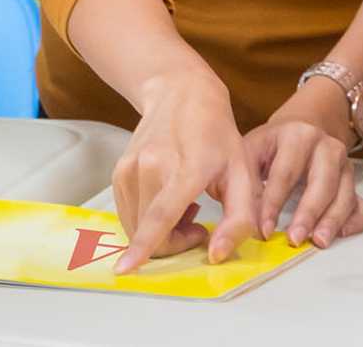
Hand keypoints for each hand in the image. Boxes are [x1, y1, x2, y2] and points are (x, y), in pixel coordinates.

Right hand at [112, 75, 256, 273]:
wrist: (181, 93)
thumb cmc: (217, 134)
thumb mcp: (243, 174)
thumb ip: (238, 219)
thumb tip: (216, 255)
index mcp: (188, 168)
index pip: (161, 214)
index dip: (145, 245)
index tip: (126, 268)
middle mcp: (152, 166)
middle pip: (151, 230)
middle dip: (176, 242)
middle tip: (198, 223)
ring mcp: (131, 167)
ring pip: (137, 225)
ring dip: (161, 231)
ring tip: (184, 206)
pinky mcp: (119, 171)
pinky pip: (128, 213)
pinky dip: (147, 219)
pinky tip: (167, 199)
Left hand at [243, 115, 362, 247]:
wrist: (299, 131)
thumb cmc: (271, 146)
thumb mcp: (251, 151)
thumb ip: (246, 182)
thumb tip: (241, 221)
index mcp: (297, 135)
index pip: (286, 172)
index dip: (274, 203)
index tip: (264, 229)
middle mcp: (326, 146)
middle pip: (322, 182)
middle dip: (308, 213)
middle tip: (295, 238)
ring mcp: (344, 164)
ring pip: (344, 194)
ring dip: (332, 220)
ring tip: (317, 241)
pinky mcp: (353, 182)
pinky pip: (362, 204)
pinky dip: (355, 220)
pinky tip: (341, 233)